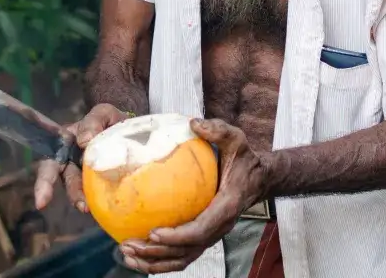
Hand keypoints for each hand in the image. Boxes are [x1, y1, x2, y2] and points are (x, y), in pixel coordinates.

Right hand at [34, 103, 128, 212]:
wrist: (133, 130)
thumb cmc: (111, 121)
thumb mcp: (103, 113)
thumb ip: (93, 121)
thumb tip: (84, 141)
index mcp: (66, 146)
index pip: (50, 165)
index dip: (44, 183)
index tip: (41, 202)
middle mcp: (73, 163)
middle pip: (69, 181)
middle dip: (74, 194)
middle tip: (83, 206)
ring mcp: (88, 175)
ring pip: (85, 190)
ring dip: (89, 199)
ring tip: (96, 207)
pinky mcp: (103, 183)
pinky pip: (101, 193)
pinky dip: (103, 198)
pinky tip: (110, 204)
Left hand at [119, 118, 269, 273]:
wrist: (258, 179)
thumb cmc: (244, 159)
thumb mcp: (236, 139)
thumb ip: (218, 130)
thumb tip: (194, 123)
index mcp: (226, 207)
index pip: (200, 230)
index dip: (177, 236)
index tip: (153, 232)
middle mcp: (219, 228)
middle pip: (186, 251)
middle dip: (156, 253)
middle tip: (129, 246)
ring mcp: (211, 236)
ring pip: (181, 258)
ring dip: (153, 262)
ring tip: (127, 254)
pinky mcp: (204, 238)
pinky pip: (181, 255)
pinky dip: (159, 260)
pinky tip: (138, 254)